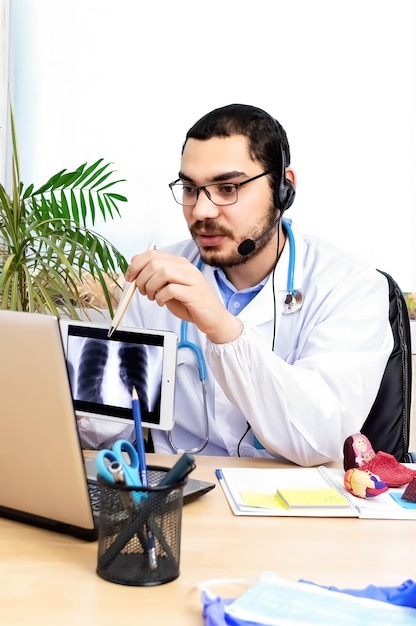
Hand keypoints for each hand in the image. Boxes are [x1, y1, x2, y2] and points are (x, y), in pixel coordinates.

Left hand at [125, 249, 242, 342]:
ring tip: (153, 297)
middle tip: (143, 291)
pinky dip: (161, 297)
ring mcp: (191, 279)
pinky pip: (171, 289)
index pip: (152, 254)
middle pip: (155, 262)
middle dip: (142, 278)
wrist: (213, 318)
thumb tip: (134, 263)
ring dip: (151, 287)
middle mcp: (185, 267)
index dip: (136, 265)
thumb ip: (154, 274)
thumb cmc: (190, 303)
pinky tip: (162, 302)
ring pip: (163, 273)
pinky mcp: (194, 293)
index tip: (130, 278)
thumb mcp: (168, 286)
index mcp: (178, 263)